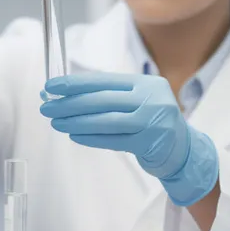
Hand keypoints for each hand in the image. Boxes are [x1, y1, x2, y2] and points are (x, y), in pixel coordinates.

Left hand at [40, 73, 218, 206]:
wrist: (182, 150)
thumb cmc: (153, 123)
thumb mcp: (138, 101)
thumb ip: (111, 96)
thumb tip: (67, 94)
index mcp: (146, 83)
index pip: (104, 80)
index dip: (75, 84)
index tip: (52, 87)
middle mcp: (151, 99)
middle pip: (102, 100)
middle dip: (70, 103)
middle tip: (47, 107)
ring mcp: (152, 122)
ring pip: (106, 121)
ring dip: (76, 122)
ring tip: (55, 122)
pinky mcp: (150, 143)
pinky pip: (113, 140)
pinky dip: (91, 138)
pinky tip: (74, 135)